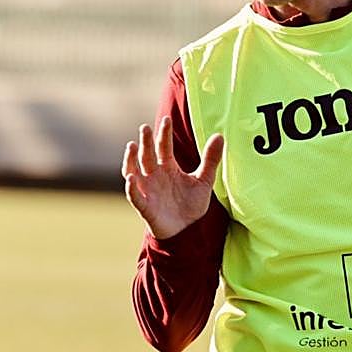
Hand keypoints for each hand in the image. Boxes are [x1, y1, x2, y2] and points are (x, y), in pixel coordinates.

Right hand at [122, 116, 223, 239]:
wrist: (187, 231)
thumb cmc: (191, 205)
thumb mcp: (204, 180)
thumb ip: (210, 159)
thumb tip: (220, 135)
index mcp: (168, 167)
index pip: (164, 147)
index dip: (164, 134)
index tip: (167, 120)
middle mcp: (154, 175)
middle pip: (147, 155)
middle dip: (146, 142)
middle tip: (145, 128)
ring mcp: (147, 190)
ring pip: (134, 170)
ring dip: (131, 159)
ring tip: (132, 146)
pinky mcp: (145, 206)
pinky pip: (134, 195)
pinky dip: (130, 187)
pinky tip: (130, 178)